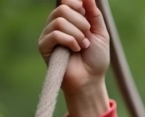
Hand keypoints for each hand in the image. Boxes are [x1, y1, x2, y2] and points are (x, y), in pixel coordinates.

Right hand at [39, 0, 110, 116]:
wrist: (90, 80)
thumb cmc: (96, 59)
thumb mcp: (100, 33)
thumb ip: (94, 14)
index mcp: (69, 19)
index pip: (66, 0)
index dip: (76, 2)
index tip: (84, 11)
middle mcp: (57, 24)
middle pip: (63, 8)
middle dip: (81, 22)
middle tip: (87, 37)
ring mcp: (49, 34)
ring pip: (59, 20)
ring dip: (77, 33)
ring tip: (83, 46)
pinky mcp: (44, 46)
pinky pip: (55, 34)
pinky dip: (70, 41)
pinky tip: (75, 50)